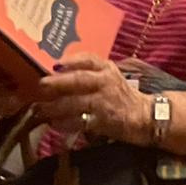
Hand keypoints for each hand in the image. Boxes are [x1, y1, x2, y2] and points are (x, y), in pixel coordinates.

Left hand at [33, 54, 149, 143]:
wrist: (146, 116)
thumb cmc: (122, 96)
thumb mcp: (110, 79)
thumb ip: (90, 75)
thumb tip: (57, 74)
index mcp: (107, 69)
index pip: (89, 59)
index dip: (71, 60)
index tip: (54, 63)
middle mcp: (106, 82)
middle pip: (79, 79)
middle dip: (57, 82)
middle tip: (41, 85)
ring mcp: (104, 102)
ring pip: (75, 102)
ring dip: (55, 107)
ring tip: (40, 110)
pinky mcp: (103, 121)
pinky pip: (79, 121)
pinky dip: (65, 123)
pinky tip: (55, 124)